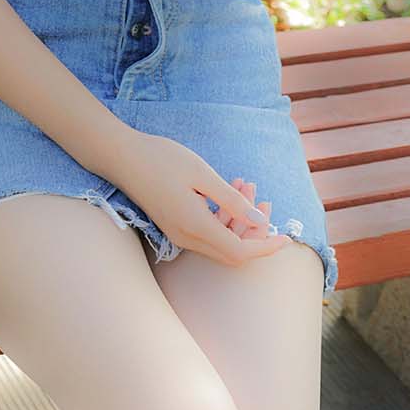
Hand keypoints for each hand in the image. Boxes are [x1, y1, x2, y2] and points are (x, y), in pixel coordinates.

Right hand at [115, 132, 291, 267]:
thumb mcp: (203, 174)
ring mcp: (180, 235)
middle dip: (256, 233)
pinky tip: (231, 190)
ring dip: (240, 220)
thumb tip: (259, 221)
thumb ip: (232, 200)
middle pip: (233, 252)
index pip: (240, 252)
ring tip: (247, 183)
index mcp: (196, 226)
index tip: (287, 237)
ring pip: (222, 242)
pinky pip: (209, 233)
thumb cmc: (161, 159)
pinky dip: (225, 217)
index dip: (266, 247)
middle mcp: (187, 238)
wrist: (122, 157)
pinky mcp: (176, 227)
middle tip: (264, 200)